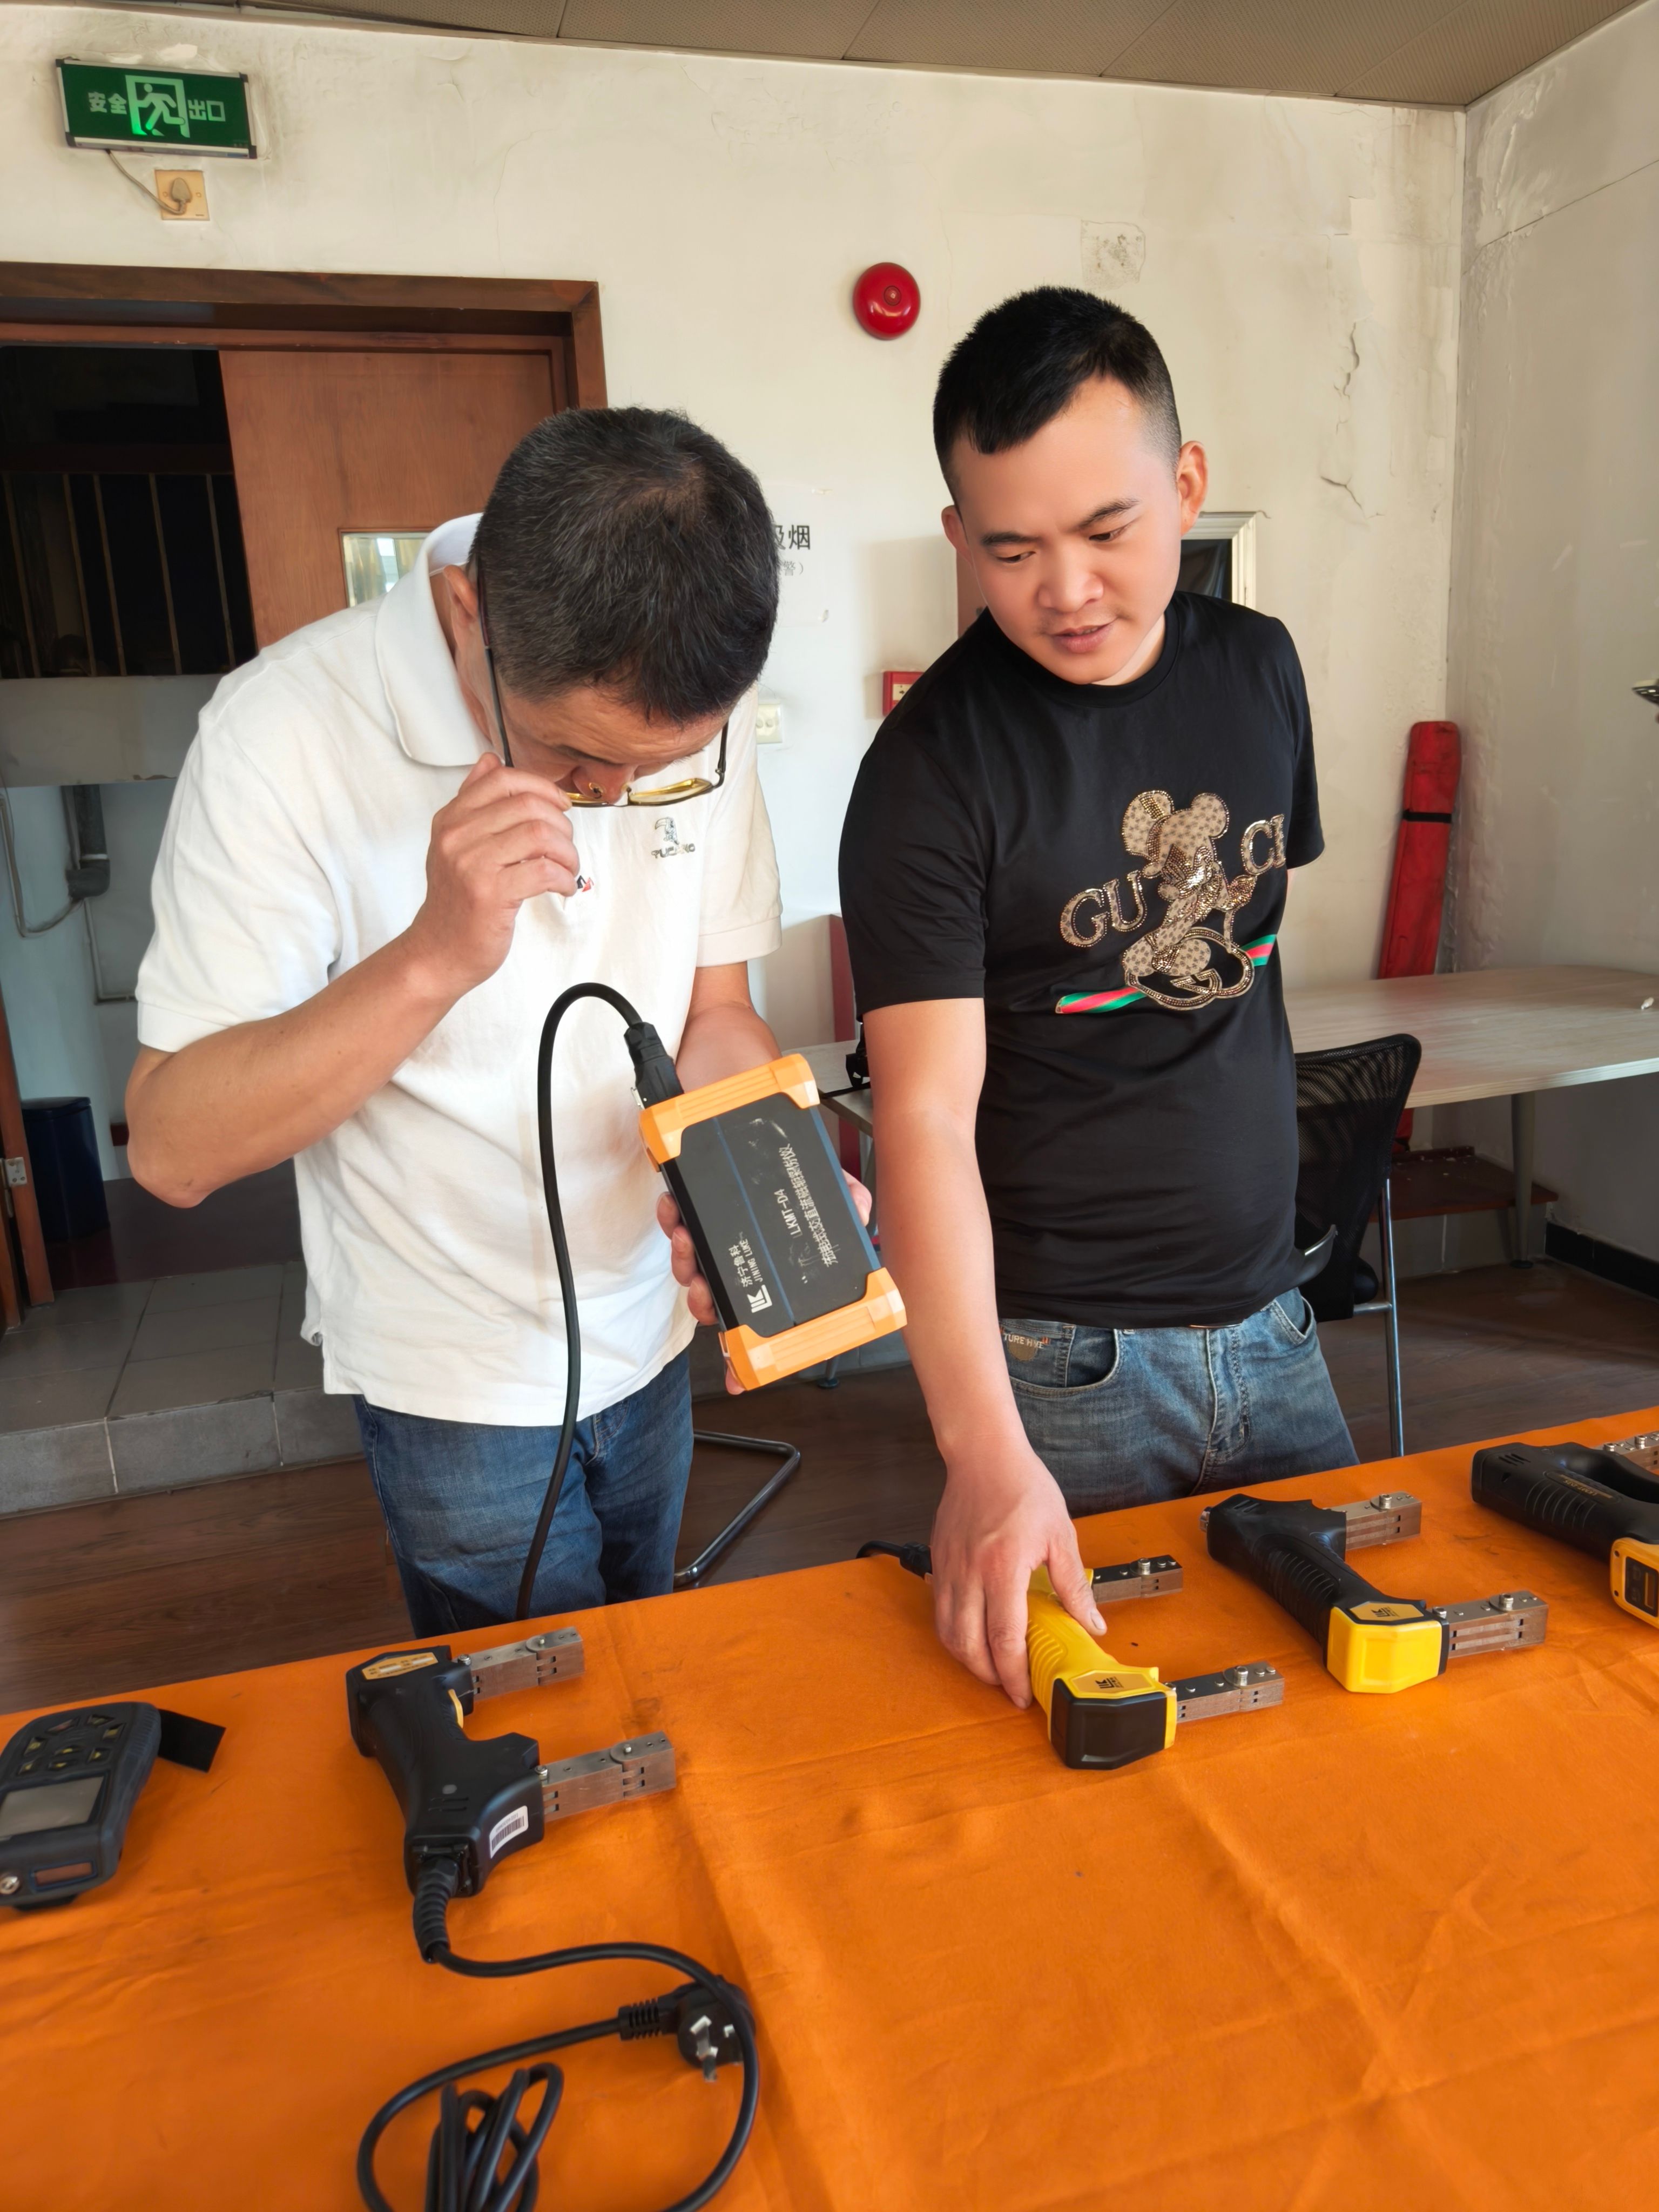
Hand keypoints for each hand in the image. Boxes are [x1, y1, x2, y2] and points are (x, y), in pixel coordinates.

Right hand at [403, 753, 580, 996]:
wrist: (438, 952)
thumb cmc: (456, 903)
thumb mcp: (455, 844)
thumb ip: (473, 801)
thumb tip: (489, 759)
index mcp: (451, 819)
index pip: (502, 778)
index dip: (541, 787)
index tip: (559, 806)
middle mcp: (457, 836)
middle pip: (528, 805)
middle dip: (561, 825)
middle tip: (566, 846)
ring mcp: (471, 864)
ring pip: (541, 835)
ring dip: (568, 853)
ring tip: (567, 869)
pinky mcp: (490, 893)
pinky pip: (544, 870)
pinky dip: (564, 878)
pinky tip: (562, 887)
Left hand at [657, 1176, 872, 1393]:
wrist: (764, 1136)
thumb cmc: (799, 1173)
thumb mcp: (833, 1192)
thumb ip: (849, 1204)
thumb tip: (858, 1213)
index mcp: (770, 1277)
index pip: (756, 1325)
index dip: (743, 1359)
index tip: (736, 1380)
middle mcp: (740, 1268)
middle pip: (713, 1304)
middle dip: (702, 1301)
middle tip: (703, 1285)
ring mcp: (713, 1247)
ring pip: (690, 1271)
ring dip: (683, 1262)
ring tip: (686, 1238)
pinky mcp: (693, 1215)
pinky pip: (676, 1227)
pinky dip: (670, 1221)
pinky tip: (674, 1207)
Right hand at [929, 1444, 1102, 1706]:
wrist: (983, 1454)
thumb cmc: (1022, 1486)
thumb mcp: (1060, 1535)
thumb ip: (1074, 1584)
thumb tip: (1091, 1622)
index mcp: (1004, 1568)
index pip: (1004, 1639)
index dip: (1014, 1674)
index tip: (1023, 1693)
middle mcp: (971, 1573)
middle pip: (968, 1645)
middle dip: (987, 1676)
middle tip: (1007, 1686)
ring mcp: (950, 1568)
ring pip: (947, 1631)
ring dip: (966, 1658)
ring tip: (988, 1666)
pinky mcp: (939, 1561)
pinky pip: (939, 1609)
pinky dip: (952, 1631)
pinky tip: (970, 1633)